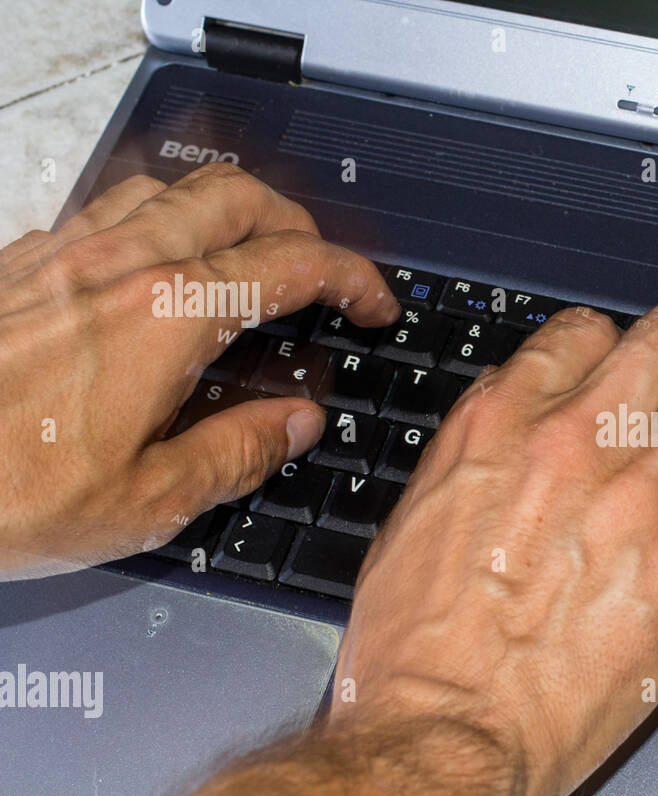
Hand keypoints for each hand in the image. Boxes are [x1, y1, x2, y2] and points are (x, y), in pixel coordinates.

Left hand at [0, 164, 396, 576]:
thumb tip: (294, 423)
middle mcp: (120, 266)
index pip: (293, 265)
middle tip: (323, 273)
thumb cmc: (1, 491)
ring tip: (249, 254)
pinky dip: (160, 220)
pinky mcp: (21, 263)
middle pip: (240, 197)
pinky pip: (110, 208)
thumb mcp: (148, 501)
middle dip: (301, 225)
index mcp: (168, 318)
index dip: (352, 277)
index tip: (374, 303)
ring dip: (230, 208)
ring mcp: (65, 255)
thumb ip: (238, 452)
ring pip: (172, 186)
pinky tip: (154, 268)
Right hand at [334, 302, 657, 795]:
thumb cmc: (415, 649)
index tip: (638, 375)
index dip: (622, 349)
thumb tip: (517, 438)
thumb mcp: (420, 517)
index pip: (588, 333)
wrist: (443, 732)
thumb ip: (480, 459)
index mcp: (505, 422)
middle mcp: (584, 438)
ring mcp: (650, 495)